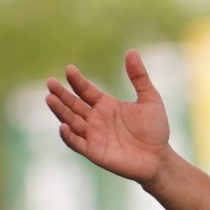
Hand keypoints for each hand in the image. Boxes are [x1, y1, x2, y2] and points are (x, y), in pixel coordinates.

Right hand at [46, 51, 173, 184]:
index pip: (86, 91)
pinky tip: (63, 125)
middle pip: (73, 105)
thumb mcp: (149, 98)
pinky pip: (77, 143)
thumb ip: (139, 77)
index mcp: (106, 105)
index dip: (77, 81)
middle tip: (50, 82)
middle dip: (61, 94)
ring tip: (50, 99)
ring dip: (60, 111)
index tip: (69, 69)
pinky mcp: (95, 152)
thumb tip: (131, 52)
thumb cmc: (155, 129)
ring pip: (71, 121)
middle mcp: (96, 119)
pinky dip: (69, 136)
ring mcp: (93, 136)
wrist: (160, 157)